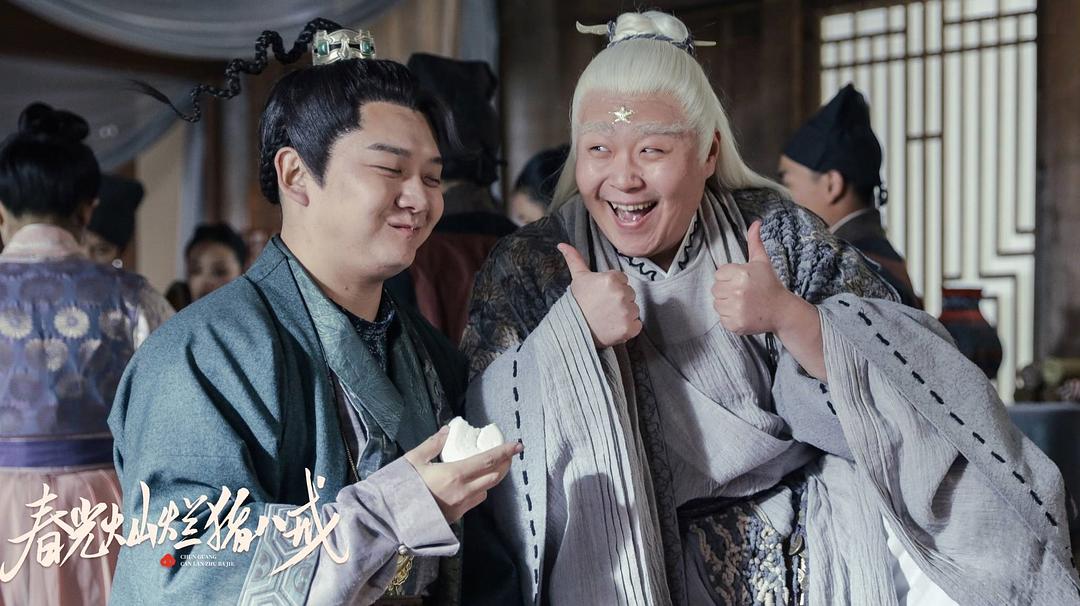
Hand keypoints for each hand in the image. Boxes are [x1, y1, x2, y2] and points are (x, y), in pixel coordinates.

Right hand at [404, 426, 522, 522]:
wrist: (392, 520)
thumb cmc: (401, 487)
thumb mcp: (413, 460)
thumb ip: (432, 444)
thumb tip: (447, 431)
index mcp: (455, 474)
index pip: (488, 461)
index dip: (505, 452)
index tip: (518, 445)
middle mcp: (463, 491)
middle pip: (494, 477)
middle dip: (504, 464)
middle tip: (508, 455)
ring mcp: (461, 506)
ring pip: (486, 490)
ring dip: (491, 478)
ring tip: (491, 468)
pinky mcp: (456, 516)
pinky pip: (474, 500)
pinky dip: (479, 490)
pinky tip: (472, 484)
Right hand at [557, 243, 641, 347]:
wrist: (573, 330)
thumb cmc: (577, 302)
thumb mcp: (577, 278)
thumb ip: (574, 258)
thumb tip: (561, 243)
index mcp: (612, 278)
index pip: (623, 280)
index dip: (612, 288)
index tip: (602, 296)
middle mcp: (621, 293)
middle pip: (630, 294)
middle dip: (619, 300)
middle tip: (604, 307)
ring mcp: (627, 312)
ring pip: (634, 309)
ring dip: (624, 314)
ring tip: (608, 318)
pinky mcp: (629, 328)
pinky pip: (637, 325)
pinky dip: (629, 328)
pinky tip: (614, 327)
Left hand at [712, 221, 803, 335]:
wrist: (781, 310)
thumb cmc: (769, 284)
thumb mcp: (762, 262)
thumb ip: (755, 242)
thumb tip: (756, 222)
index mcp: (741, 273)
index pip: (718, 274)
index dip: (729, 277)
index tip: (742, 282)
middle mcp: (737, 291)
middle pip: (715, 289)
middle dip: (727, 290)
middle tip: (743, 293)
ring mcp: (736, 309)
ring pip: (717, 304)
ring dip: (727, 304)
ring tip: (743, 302)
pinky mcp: (735, 324)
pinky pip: (722, 318)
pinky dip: (730, 317)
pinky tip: (743, 313)